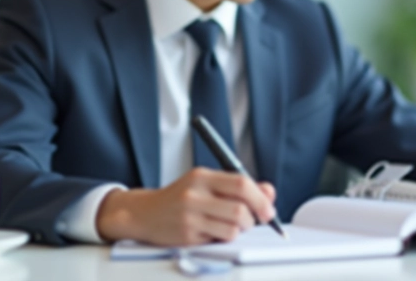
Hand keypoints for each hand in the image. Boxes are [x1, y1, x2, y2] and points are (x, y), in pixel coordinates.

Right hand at [95, 167, 276, 245]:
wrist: (145, 213)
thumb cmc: (181, 198)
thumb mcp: (207, 184)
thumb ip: (238, 187)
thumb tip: (270, 192)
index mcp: (202, 176)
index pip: (240, 184)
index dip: (261, 198)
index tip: (268, 210)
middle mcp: (194, 194)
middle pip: (240, 209)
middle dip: (254, 218)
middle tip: (254, 220)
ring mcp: (190, 216)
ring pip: (233, 228)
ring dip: (240, 230)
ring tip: (230, 225)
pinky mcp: (187, 235)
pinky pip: (220, 239)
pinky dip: (224, 237)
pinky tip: (213, 231)